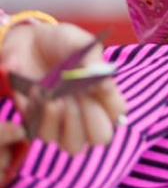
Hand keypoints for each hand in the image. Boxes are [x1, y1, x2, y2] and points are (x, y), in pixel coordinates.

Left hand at [1, 21, 126, 156]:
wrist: (28, 41)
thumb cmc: (61, 41)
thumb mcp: (80, 43)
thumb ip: (93, 60)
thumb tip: (103, 82)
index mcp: (103, 92)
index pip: (118, 113)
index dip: (112, 104)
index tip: (100, 85)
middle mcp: (86, 111)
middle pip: (101, 137)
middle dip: (92, 121)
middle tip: (78, 100)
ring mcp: (63, 121)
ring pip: (73, 145)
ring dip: (66, 122)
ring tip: (55, 99)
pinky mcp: (38, 124)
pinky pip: (44, 135)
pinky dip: (42, 115)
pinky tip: (39, 92)